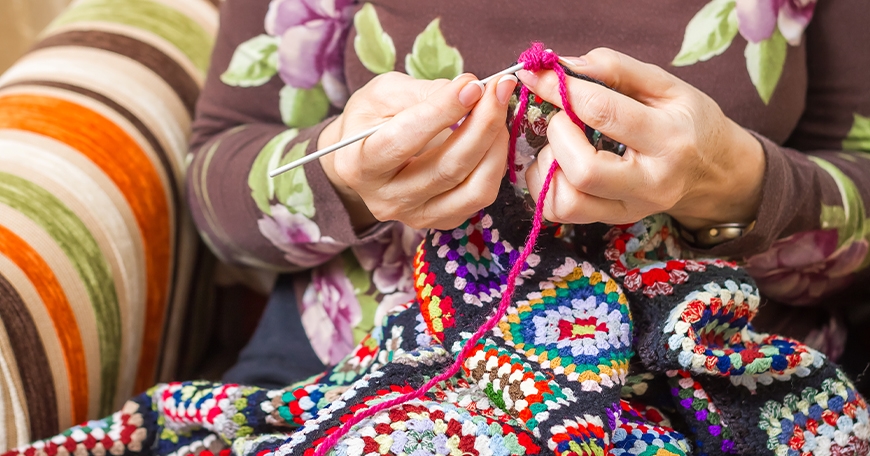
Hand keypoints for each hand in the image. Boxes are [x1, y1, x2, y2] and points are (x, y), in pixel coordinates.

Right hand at [319, 71, 517, 230]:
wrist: (363, 158)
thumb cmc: (370, 120)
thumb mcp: (381, 94)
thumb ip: (422, 92)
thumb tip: (469, 91)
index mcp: (360, 165)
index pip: (404, 140)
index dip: (443, 111)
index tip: (472, 84)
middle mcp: (387, 199)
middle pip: (447, 169)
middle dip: (482, 124)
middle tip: (499, 89)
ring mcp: (417, 216)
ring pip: (474, 190)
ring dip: (496, 145)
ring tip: (499, 108)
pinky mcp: (442, 220)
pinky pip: (481, 196)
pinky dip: (495, 162)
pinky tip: (493, 135)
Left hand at [518, 48, 764, 229]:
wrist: (714, 173)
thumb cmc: (688, 122)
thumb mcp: (667, 85)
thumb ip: (616, 69)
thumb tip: (564, 66)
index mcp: (669, 139)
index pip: (603, 112)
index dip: (562, 89)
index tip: (538, 74)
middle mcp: (650, 183)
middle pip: (583, 169)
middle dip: (558, 133)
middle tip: (563, 117)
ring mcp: (629, 209)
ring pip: (567, 200)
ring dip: (548, 165)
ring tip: (562, 143)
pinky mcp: (612, 221)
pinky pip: (560, 212)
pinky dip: (546, 186)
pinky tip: (559, 165)